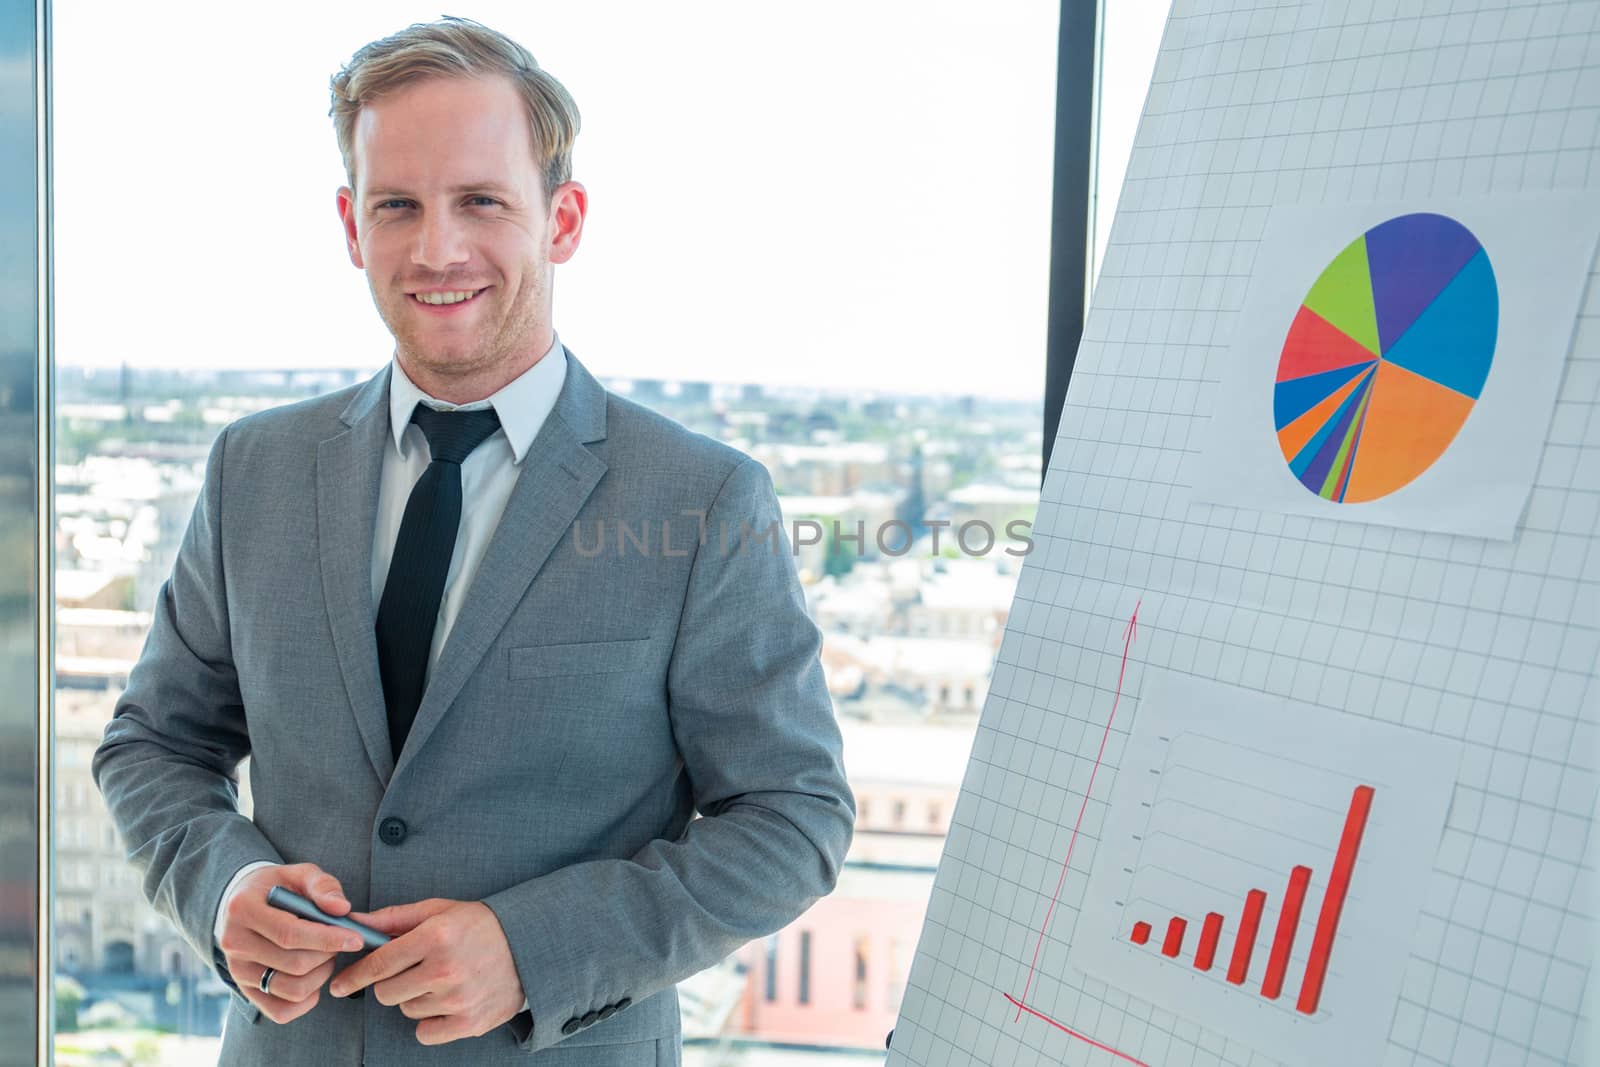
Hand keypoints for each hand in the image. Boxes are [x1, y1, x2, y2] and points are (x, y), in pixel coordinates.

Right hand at [218, 863, 363, 1023]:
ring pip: (292, 989)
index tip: (356, 939)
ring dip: (321, 975)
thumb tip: (341, 909)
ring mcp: (237, 970)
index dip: (328, 939)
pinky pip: (281, 1011)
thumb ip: (323, 886)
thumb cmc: (278, 888)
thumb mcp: (300, 874)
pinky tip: (314, 976)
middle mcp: (234, 943)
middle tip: (340, 941)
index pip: (290, 933)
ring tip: (326, 955)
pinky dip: (307, 999)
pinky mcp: (245, 990)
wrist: (244, 905)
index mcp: (243, 909)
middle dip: (328, 954)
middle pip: (295, 963)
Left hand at [329, 898, 524, 1044]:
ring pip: (406, 1010)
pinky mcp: (469, 1021)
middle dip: (391, 983)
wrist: (529, 945)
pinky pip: (425, 1032)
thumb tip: (355, 923)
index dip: (353, 976)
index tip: (340, 984)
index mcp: (435, 937)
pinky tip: (445, 1002)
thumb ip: (394, 919)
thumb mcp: (439, 911)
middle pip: (386, 993)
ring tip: (440, 981)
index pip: (378, 964)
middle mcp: (444, 970)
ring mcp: (457, 998)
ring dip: (415, 999)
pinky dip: (430, 1021)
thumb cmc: (481, 925)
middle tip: (412, 971)